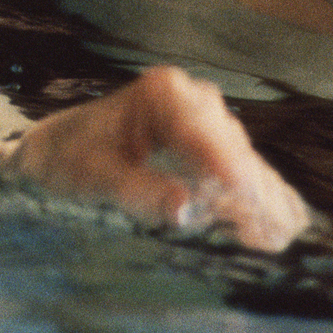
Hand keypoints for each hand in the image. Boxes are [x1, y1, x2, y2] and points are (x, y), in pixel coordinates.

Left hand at [7, 66, 306, 250]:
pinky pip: (242, 173)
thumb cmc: (71, 157)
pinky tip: (271, 231)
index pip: (201, 130)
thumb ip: (138, 191)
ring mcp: (208, 122)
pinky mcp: (213, 147)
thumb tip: (185, 210)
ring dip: (259, 199)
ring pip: (243, 162)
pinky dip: (254, 200)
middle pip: (231, 147)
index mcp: (163, 94)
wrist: (59, 150)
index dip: (225, 164)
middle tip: (268, 234)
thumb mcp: (94, 177)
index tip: (243, 194)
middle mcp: (194, 99)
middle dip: (248, 188)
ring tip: (272, 239)